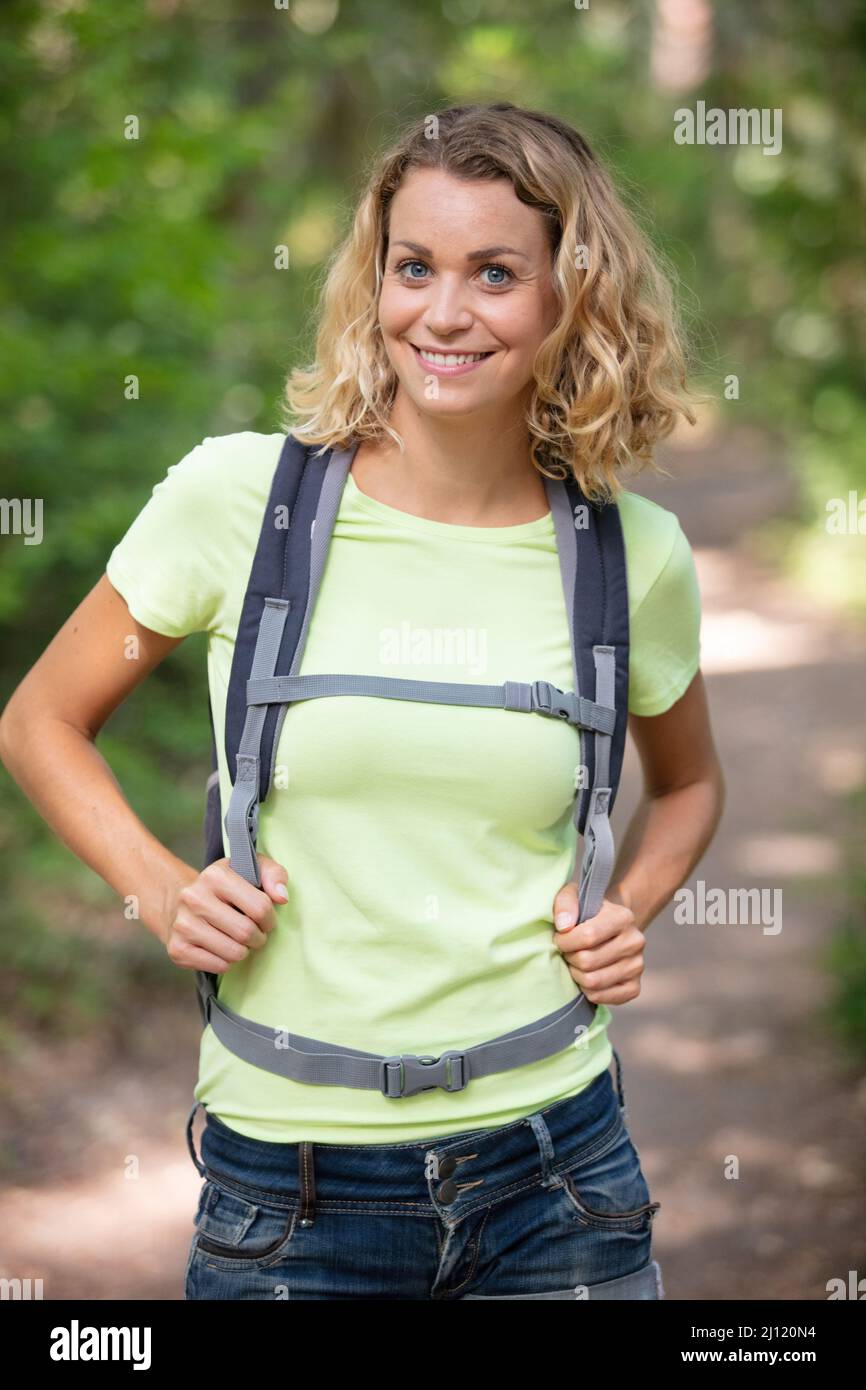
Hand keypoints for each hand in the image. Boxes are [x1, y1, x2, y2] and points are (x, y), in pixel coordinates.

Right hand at [163, 854, 288, 975]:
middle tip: (255, 933)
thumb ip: (274, 875)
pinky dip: (227, 962)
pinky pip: (219, 966)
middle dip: (258, 937)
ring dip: (244, 951)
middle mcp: (194, 898)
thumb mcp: (250, 869)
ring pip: (233, 953)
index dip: (269, 919)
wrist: (180, 903)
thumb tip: (282, 897)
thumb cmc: (225, 888)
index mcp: (215, 875)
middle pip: (246, 932)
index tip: (265, 919)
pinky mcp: (178, 949)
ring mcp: (183, 924)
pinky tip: (222, 949)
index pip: (260, 907)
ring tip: (239, 941)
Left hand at [551, 880, 645, 1003]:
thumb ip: (566, 903)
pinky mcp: (634, 987)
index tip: (560, 938)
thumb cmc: (587, 912)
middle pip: (588, 961)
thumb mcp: (575, 896)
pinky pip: (603, 998)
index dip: (565, 941)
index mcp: (623, 917)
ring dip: (576, 975)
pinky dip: (588, 991)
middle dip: (569, 958)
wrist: (610, 928)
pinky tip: (586, 977)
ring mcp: (637, 966)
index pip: (588, 936)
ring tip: (576, 963)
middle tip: (568, 952)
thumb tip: (564, 926)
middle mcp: (635, 942)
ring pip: (593, 982)